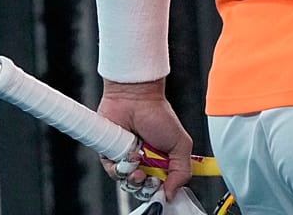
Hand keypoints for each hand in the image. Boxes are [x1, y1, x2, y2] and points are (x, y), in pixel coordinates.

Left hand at [97, 80, 193, 200]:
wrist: (135, 100)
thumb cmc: (158, 116)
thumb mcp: (181, 144)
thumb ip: (182, 171)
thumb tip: (173, 194)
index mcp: (163, 162)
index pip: (161, 186)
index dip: (161, 191)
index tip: (163, 192)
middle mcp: (144, 163)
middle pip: (143, 189)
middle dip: (146, 187)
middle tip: (150, 178)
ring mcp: (127, 160)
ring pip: (127, 183)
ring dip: (133, 177)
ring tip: (138, 162)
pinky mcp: (110, 156)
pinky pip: (112, 173)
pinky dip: (120, 167)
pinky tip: (129, 155)